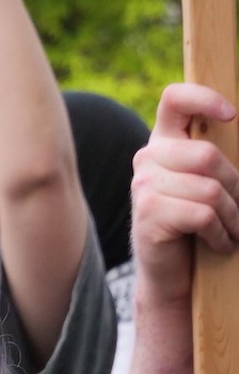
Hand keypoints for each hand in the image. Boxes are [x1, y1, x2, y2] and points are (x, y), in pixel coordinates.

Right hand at [132, 83, 238, 310]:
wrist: (171, 274)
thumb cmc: (199, 224)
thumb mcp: (209, 183)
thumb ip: (218, 158)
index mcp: (166, 141)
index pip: (176, 99)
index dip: (204, 98)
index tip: (231, 115)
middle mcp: (149, 156)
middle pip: (207, 155)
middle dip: (236, 188)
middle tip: (238, 212)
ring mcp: (144, 184)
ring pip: (211, 189)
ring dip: (233, 218)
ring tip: (230, 231)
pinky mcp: (149, 212)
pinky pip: (203, 214)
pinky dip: (221, 234)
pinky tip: (218, 243)